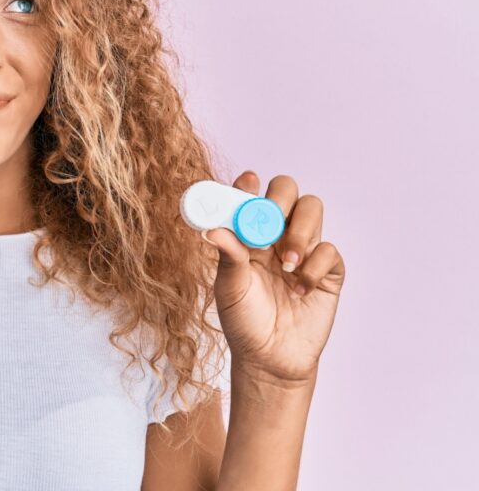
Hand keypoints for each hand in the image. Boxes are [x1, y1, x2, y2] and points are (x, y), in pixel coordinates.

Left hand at [202, 171, 345, 384]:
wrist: (270, 358)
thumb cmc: (244, 320)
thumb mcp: (229, 288)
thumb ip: (227, 256)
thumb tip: (212, 230)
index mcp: (247, 233)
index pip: (250, 195)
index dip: (249, 185)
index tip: (247, 183)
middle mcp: (275, 234)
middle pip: (287, 190)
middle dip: (281, 199)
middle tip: (271, 223)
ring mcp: (303, 249)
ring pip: (312, 209)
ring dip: (300, 230)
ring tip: (287, 263)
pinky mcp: (327, 270)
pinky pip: (329, 249)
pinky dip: (314, 266)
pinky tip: (300, 290)